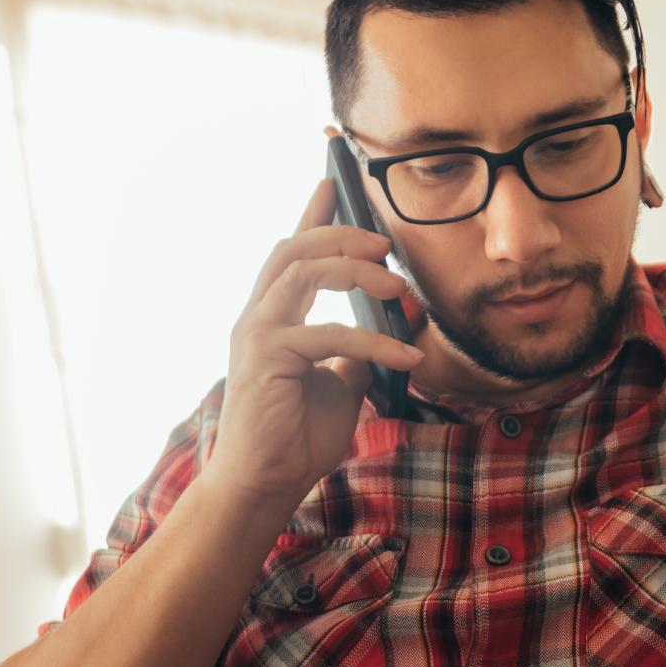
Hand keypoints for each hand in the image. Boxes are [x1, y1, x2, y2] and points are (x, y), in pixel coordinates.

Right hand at [206, 179, 421, 509]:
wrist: (266, 485)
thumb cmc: (297, 438)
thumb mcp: (339, 386)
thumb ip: (354, 354)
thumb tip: (384, 333)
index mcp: (271, 318)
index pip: (290, 252)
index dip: (311, 214)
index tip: (332, 181)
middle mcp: (257, 317)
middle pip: (295, 248)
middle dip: (342, 234)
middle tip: (386, 245)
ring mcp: (256, 334)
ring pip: (305, 272)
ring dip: (359, 273)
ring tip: (400, 290)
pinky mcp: (266, 357)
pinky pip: (330, 333)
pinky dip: (376, 341)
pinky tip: (409, 357)